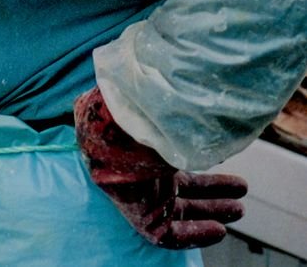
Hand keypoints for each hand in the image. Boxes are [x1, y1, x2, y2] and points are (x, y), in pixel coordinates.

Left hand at [74, 86, 247, 248]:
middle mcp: (146, 172)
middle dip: (215, 193)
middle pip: (185, 189)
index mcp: (150, 150)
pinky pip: (169, 234)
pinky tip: (220, 230)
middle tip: (243, 190)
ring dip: (212, 213)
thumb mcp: (173, 119)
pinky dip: (196, 235)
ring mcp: (141, 194)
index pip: (180, 165)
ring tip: (240, 209)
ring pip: (181, 211)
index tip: (231, 171)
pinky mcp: (138, 216)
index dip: (206, 173)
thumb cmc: (138, 118)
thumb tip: (220, 121)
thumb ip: (192, 123)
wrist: (111, 130)